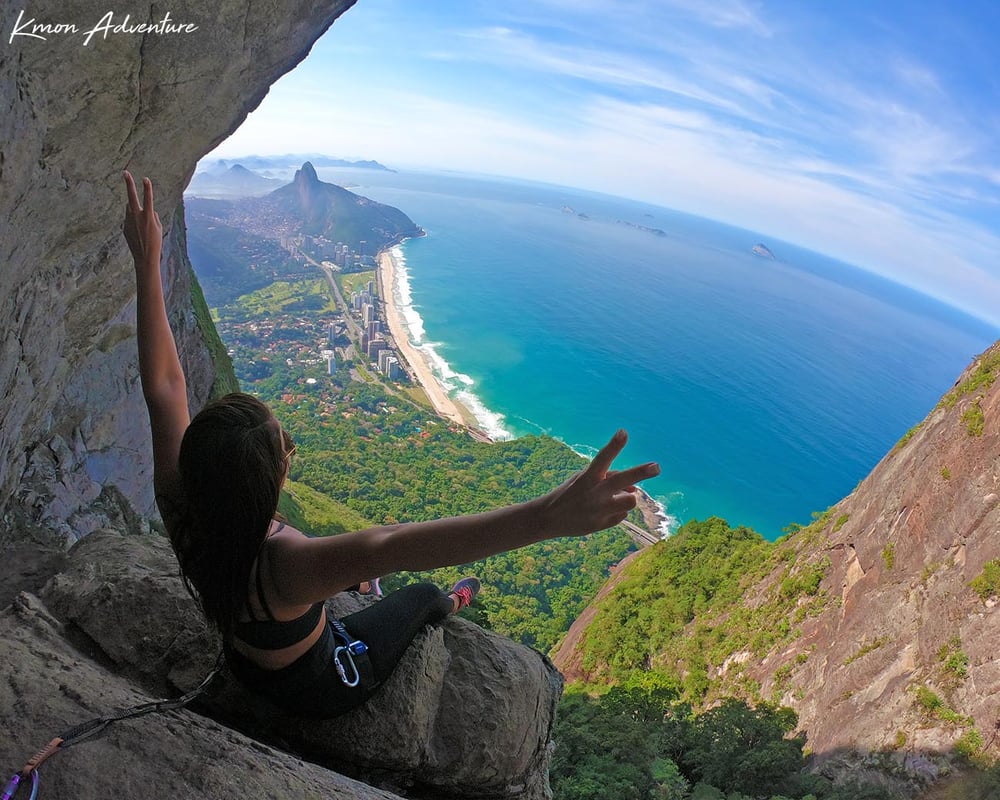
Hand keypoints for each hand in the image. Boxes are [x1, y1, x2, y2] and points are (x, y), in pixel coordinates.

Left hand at [123, 171, 162, 265]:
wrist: (144, 257)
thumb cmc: (155, 242)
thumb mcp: (158, 228)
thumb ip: (152, 215)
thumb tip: (145, 209)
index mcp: (148, 217)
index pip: (148, 199)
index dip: (147, 188)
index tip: (145, 178)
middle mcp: (136, 217)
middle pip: (131, 197)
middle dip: (129, 184)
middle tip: (125, 172)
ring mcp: (128, 221)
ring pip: (131, 209)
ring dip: (136, 211)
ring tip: (143, 227)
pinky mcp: (124, 227)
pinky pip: (129, 219)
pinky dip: (134, 223)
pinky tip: (139, 234)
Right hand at [538, 430, 658, 536]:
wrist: (548, 518)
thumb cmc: (570, 493)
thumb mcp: (584, 479)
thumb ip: (609, 478)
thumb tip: (634, 488)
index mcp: (588, 477)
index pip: (603, 457)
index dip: (614, 445)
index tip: (623, 432)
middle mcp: (594, 492)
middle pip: (623, 479)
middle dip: (641, 472)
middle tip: (657, 467)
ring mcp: (598, 510)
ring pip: (630, 500)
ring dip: (628, 497)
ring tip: (617, 497)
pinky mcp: (601, 524)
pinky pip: (622, 515)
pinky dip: (615, 512)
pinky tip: (601, 513)